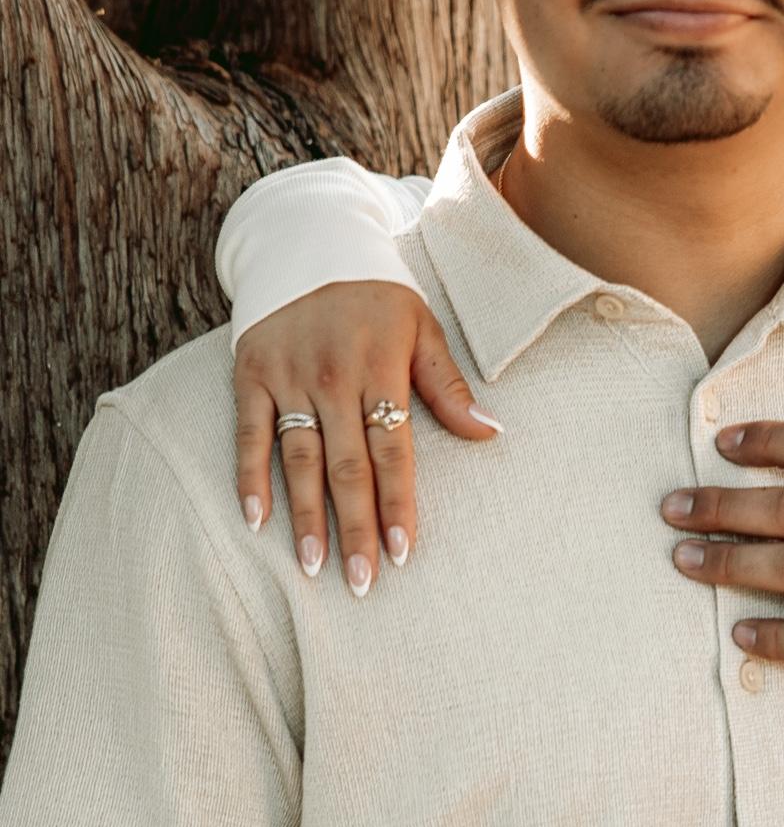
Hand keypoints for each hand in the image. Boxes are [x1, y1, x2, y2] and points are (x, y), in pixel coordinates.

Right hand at [233, 282, 501, 593]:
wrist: (310, 243)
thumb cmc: (380, 296)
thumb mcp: (424, 328)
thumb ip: (449, 385)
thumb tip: (491, 433)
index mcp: (382, 368)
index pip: (393, 450)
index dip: (397, 503)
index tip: (402, 553)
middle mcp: (333, 377)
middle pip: (346, 466)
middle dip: (355, 528)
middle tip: (360, 582)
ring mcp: (288, 377)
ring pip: (298, 459)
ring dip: (305, 516)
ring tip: (313, 567)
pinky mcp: (251, 374)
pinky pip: (249, 434)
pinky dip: (249, 477)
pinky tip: (255, 521)